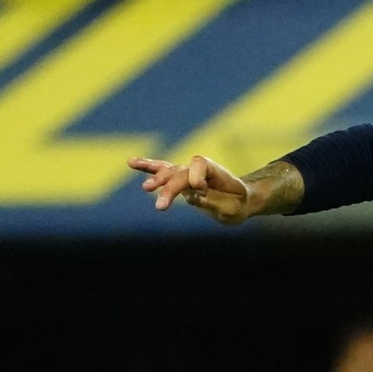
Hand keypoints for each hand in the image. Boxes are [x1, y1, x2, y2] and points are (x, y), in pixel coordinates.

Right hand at [131, 154, 253, 222]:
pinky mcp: (179, 179)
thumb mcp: (232, 209)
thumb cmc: (237, 205)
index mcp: (214, 171)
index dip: (197, 178)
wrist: (240, 200)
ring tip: (146, 188)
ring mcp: (187, 172)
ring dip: (155, 179)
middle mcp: (198, 169)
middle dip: (170, 188)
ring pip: (168, 172)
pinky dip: (148, 167)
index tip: (203, 192)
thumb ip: (214, 203)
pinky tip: (131, 162)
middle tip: (160, 206)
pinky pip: (162, 170)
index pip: (199, 166)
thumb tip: (194, 197)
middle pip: (179, 173)